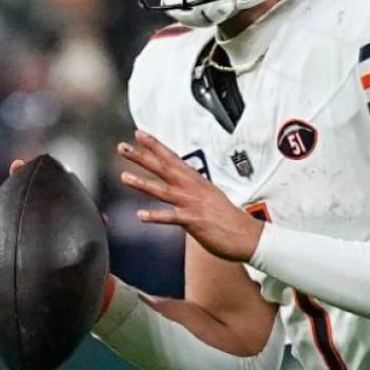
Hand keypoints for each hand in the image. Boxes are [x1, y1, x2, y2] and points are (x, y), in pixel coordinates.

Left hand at [118, 130, 264, 262]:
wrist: (247, 235)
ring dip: (142, 183)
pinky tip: (141, 215)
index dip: (155, 145)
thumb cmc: (228, 218)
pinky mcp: (193, 221)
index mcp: (196, 181)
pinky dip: (156, 216)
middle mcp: (192, 188)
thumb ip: (193, 189)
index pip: (172, 158)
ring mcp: (192, 204)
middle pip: (164, 168)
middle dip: (142, 156)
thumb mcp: (210, 196)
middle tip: (122, 147)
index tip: (139, 134)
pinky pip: (171, 218)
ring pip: (163, 190)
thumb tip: (181, 185)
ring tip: (124, 177)